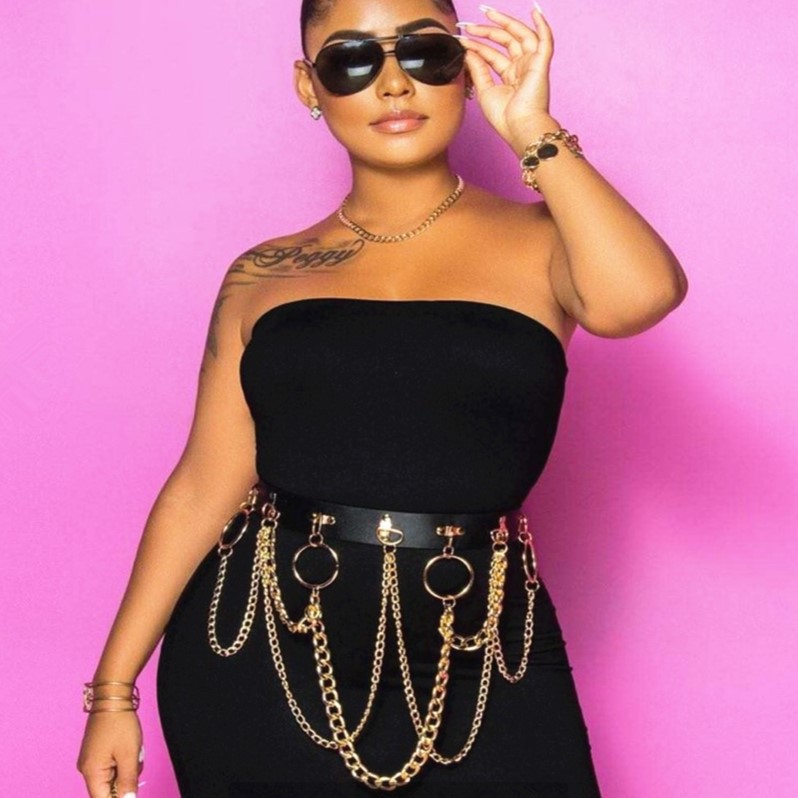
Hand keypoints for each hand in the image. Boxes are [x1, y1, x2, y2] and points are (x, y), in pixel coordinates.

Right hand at [77, 711, 142, 796]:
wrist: (112, 697)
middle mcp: (87, 769)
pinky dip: (123, 759)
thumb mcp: (129, 754)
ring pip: (114, 776)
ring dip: (127, 767)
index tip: (132, 791)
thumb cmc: (120, 725)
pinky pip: (112, 765)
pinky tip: (129, 746)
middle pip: (109, 789)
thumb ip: (128, 782)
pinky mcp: (97, 752)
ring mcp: (91, 760)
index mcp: (91, 773)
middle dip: (126, 778)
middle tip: (136, 759)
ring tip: (133, 749)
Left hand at [459, 5, 558, 153]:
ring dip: (505, 22)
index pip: (491, 54)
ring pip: (520, 35)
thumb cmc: (504, 117)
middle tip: (468, 24)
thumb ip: (478, 69)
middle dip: (486, 30)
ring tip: (487, 13)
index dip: (476, 44)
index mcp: (509, 76)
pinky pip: (545, 40)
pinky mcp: (541, 64)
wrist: (518, 127)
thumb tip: (468, 51)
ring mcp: (532, 64)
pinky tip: (535, 11)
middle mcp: (521, 68)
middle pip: (505, 41)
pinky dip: (542, 25)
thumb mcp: (485, 90)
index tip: (460, 38)